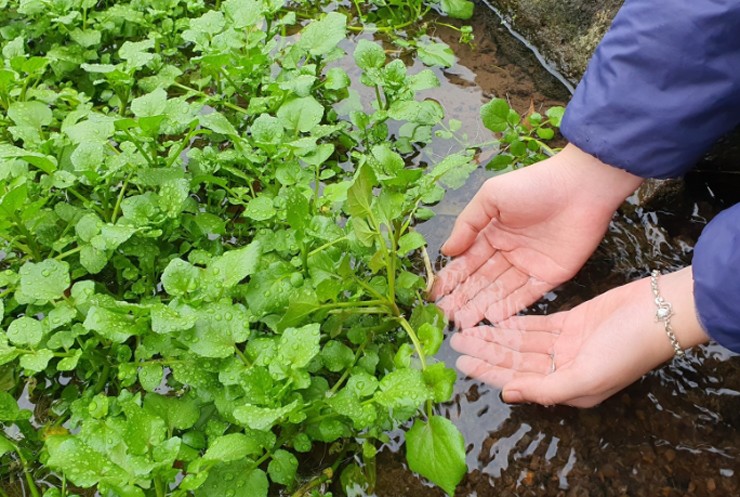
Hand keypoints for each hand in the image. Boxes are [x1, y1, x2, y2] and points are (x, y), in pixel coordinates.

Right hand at [431, 144, 642, 328]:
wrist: (581, 186)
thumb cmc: (532, 185)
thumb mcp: (491, 197)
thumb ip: (467, 225)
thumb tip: (446, 251)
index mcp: (493, 233)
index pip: (468, 261)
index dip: (452, 279)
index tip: (435, 296)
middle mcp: (508, 252)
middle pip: (482, 280)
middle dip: (463, 298)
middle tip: (445, 317)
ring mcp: (529, 265)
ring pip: (500, 291)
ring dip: (482, 306)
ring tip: (463, 323)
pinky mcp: (551, 275)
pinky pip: (527, 295)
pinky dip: (511, 307)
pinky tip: (492, 318)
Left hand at [449, 267, 708, 406]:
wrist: (659, 313)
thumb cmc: (626, 349)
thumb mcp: (586, 376)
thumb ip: (545, 388)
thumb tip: (508, 395)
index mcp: (567, 388)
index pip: (518, 380)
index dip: (489, 371)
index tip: (462, 363)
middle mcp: (563, 368)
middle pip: (515, 360)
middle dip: (487, 352)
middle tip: (456, 342)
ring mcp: (567, 344)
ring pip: (522, 342)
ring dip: (496, 336)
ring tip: (468, 329)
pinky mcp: (572, 321)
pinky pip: (536, 325)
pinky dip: (516, 323)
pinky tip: (495, 319)